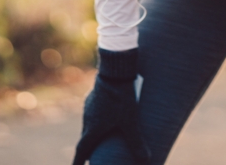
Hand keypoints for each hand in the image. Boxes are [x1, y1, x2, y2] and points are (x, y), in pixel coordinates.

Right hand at [73, 48, 149, 164]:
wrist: (114, 70)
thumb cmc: (121, 97)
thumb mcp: (131, 121)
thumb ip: (136, 141)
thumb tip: (147, 160)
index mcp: (92, 129)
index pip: (82, 150)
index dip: (78, 162)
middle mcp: (87, 118)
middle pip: (85, 138)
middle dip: (89, 148)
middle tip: (93, 155)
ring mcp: (89, 105)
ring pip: (89, 123)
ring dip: (94, 131)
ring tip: (102, 135)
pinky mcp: (94, 94)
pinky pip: (93, 110)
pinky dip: (98, 117)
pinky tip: (106, 113)